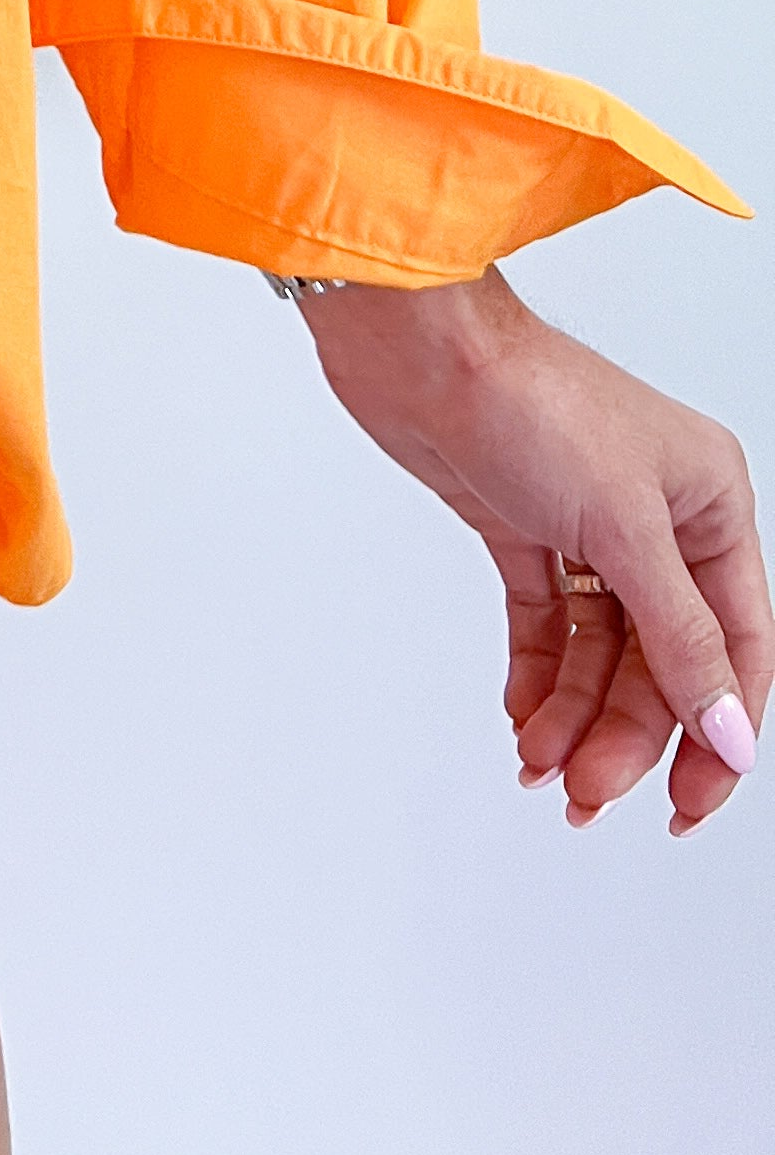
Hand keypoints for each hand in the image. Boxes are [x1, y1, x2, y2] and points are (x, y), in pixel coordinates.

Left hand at [298, 266, 767, 835]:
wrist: (418, 350)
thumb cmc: (529, 396)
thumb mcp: (624, 526)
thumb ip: (678, 637)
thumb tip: (728, 727)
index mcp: (711, 506)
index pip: (735, 647)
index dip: (718, 731)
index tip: (692, 804)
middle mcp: (659, 519)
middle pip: (661, 659)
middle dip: (625, 732)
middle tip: (588, 792)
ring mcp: (588, 526)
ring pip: (600, 651)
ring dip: (574, 715)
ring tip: (544, 768)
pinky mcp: (523, 529)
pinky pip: (546, 626)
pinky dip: (536, 678)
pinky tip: (524, 723)